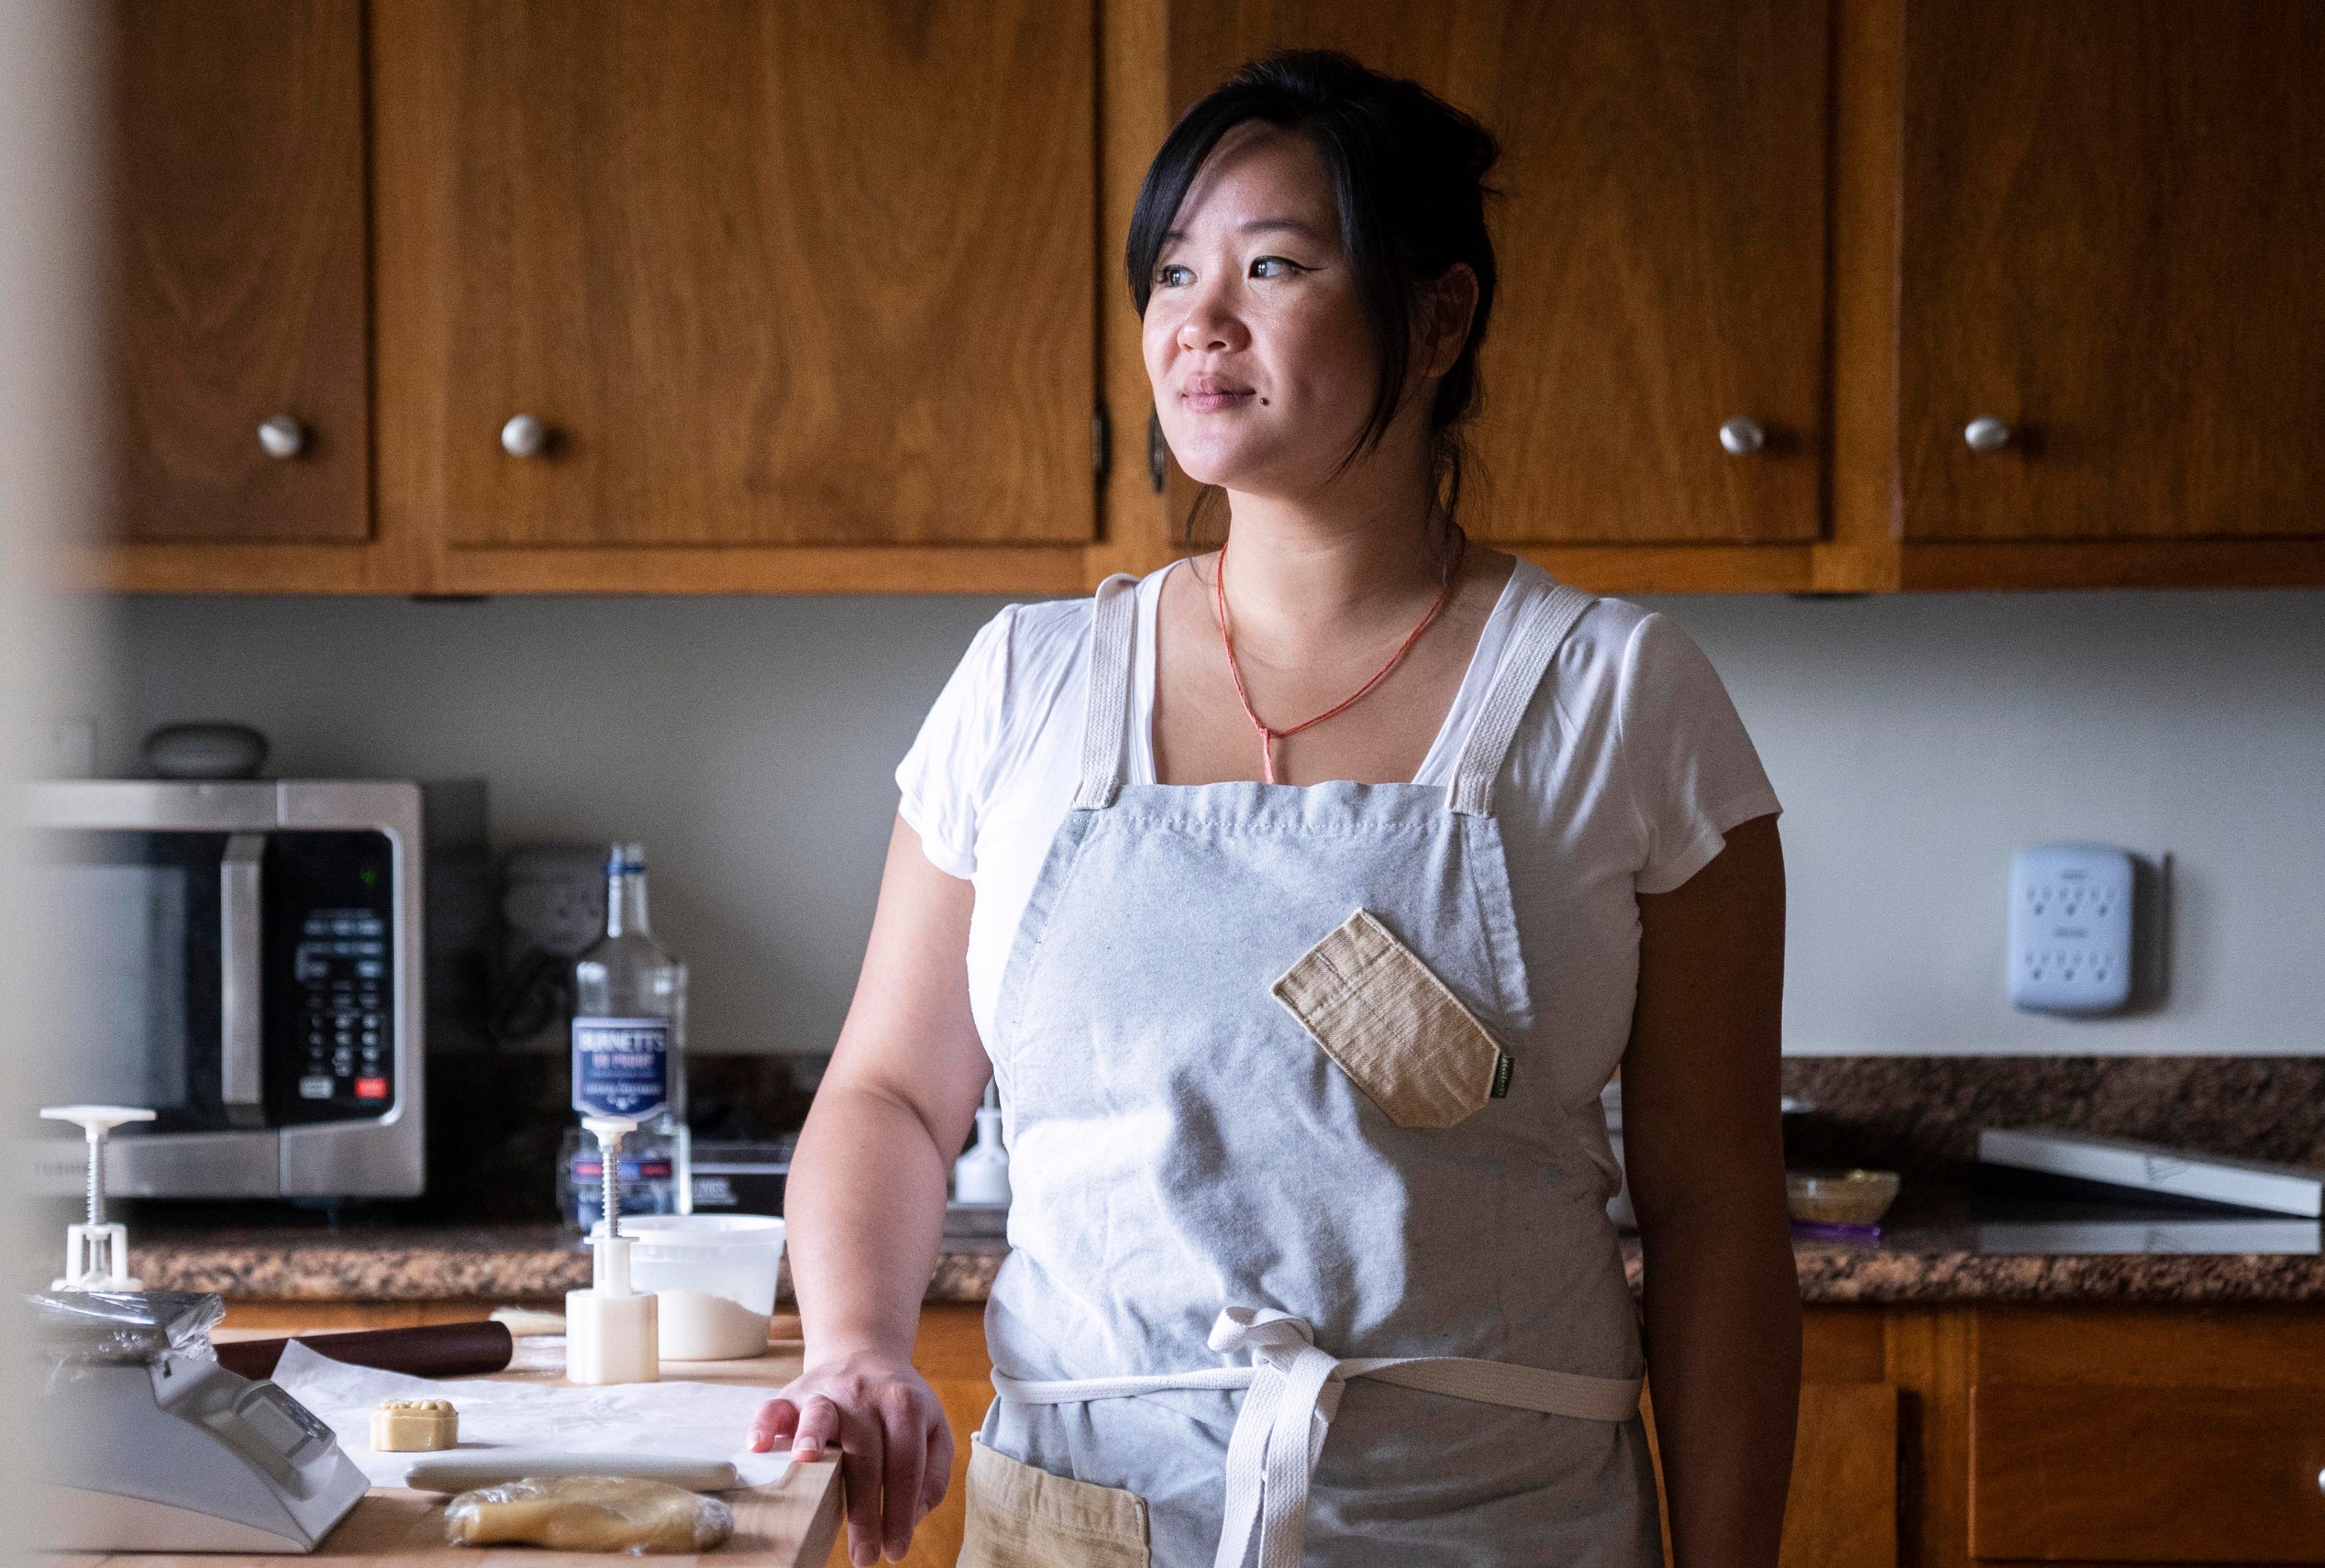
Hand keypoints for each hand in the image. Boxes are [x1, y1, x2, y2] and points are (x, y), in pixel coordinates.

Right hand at [750, 1349, 953, 1565]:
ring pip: (821, 1416)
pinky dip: (764, 1425)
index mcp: (905, 1405)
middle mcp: (866, 1395)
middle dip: (864, 1511)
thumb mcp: (933, 1430)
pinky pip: (775, 1406)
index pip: (906, 1465)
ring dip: (811, 1437)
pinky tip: (758, 1447)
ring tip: (806, 1463)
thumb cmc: (899, 1408)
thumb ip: (934, 1474)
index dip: (901, 1511)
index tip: (895, 1552)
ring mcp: (827, 1391)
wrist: (864, 1354)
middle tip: (864, 1557)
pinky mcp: (793, 1393)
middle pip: (865, 1455)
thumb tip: (912, 1516)